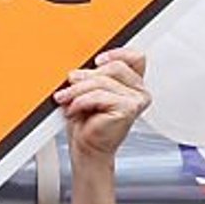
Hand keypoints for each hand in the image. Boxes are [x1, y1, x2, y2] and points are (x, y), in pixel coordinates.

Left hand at [54, 48, 149, 164]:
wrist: (87, 149)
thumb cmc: (88, 124)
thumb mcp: (87, 92)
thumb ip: (89, 77)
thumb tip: (77, 71)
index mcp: (132, 83)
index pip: (134, 58)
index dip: (116, 54)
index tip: (96, 60)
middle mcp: (138, 91)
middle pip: (113, 67)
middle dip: (85, 76)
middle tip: (69, 85)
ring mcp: (136, 100)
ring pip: (102, 81)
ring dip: (78, 90)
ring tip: (67, 100)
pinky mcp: (129, 109)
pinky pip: (99, 95)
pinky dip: (81, 101)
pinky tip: (74, 110)